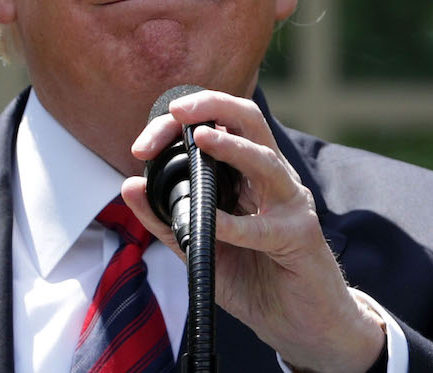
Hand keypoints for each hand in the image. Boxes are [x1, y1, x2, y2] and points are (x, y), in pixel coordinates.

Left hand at [121, 90, 384, 372]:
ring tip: (201, 140)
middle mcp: (271, 179)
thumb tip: (129, 185)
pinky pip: (266, 227)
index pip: (216, 126)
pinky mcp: (301, 238)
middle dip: (211, 107)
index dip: (179, 125)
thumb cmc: (255, 279)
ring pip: (265, 161)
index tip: (143, 144)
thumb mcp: (199, 246)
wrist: (302, 324)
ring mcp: (290, 204)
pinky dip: (236, 225)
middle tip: (177, 112)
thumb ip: (165, 219)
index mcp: (246, 174)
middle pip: (248, 121)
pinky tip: (213, 223)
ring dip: (232, 148)